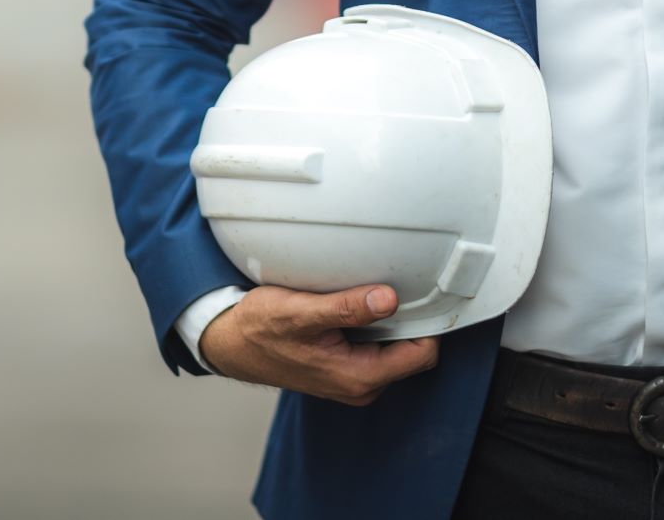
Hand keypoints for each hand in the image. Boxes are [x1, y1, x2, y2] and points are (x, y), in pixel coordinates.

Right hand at [199, 284, 439, 405]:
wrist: (231, 342)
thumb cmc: (260, 328)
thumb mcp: (301, 312)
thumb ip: (346, 308)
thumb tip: (388, 300)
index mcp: (358, 377)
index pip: (423, 354)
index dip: (431, 321)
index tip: (430, 290)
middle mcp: (361, 383)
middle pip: (416, 350)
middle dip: (416, 317)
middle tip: (408, 280)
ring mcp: (354, 376)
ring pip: (398, 345)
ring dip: (396, 318)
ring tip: (381, 286)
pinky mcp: (346, 364)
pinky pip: (381, 343)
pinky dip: (380, 322)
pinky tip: (365, 300)